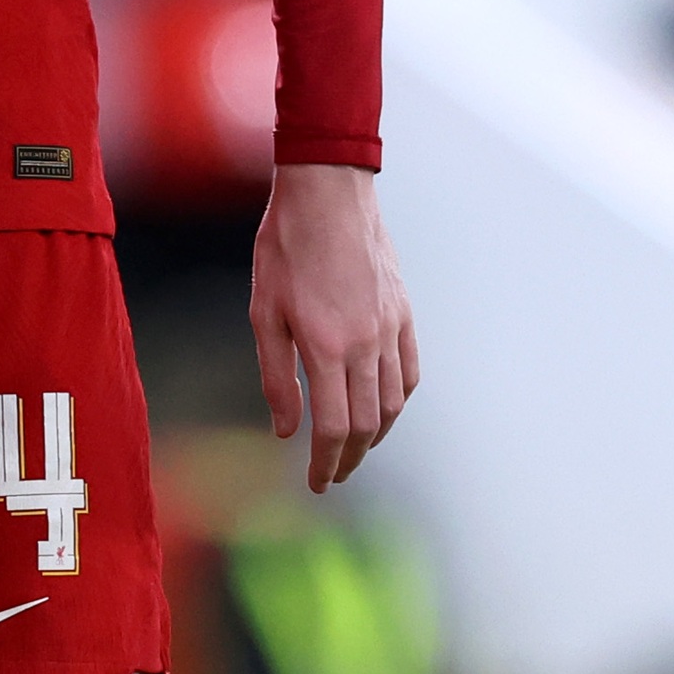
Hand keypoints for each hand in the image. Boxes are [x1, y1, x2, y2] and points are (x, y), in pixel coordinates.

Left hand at [251, 163, 419, 491]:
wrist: (328, 191)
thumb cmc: (285, 247)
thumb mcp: (264, 311)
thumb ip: (276, 375)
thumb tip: (285, 430)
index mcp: (325, 345)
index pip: (332, 427)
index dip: (324, 463)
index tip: (316, 483)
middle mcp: (365, 342)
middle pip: (365, 423)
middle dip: (349, 459)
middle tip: (333, 476)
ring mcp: (390, 327)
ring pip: (392, 403)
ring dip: (374, 436)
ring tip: (354, 450)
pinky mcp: (403, 311)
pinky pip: (410, 371)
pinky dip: (397, 401)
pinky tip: (382, 409)